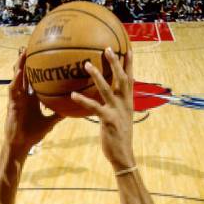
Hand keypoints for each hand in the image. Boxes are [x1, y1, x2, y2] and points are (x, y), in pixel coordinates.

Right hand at [4, 50, 62, 152]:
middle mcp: (24, 96)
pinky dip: (16, 80)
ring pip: (17, 78)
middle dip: (27, 61)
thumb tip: (73, 109)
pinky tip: (19, 71)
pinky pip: (13, 89)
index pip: (34, 80)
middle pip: (25, 74)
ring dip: (19, 65)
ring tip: (23, 52)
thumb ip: (59, 114)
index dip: (37, 69)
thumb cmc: (33, 134)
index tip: (44, 57)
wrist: (22, 143)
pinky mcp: (12, 104)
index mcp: (32, 99)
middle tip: (33, 46)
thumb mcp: (50, 122)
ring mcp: (17, 98)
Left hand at [71, 47, 134, 169]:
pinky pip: (94, 107)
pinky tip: (73, 95)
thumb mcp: (120, 120)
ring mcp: (117, 111)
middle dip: (116, 62)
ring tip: (86, 64)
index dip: (129, 64)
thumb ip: (114, 107)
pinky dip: (83, 100)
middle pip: (122, 78)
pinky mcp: (108, 120)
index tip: (128, 49)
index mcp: (128, 102)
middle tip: (107, 48)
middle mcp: (124, 104)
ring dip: (97, 75)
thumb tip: (106, 101)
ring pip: (107, 89)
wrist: (123, 155)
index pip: (130, 79)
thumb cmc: (119, 138)